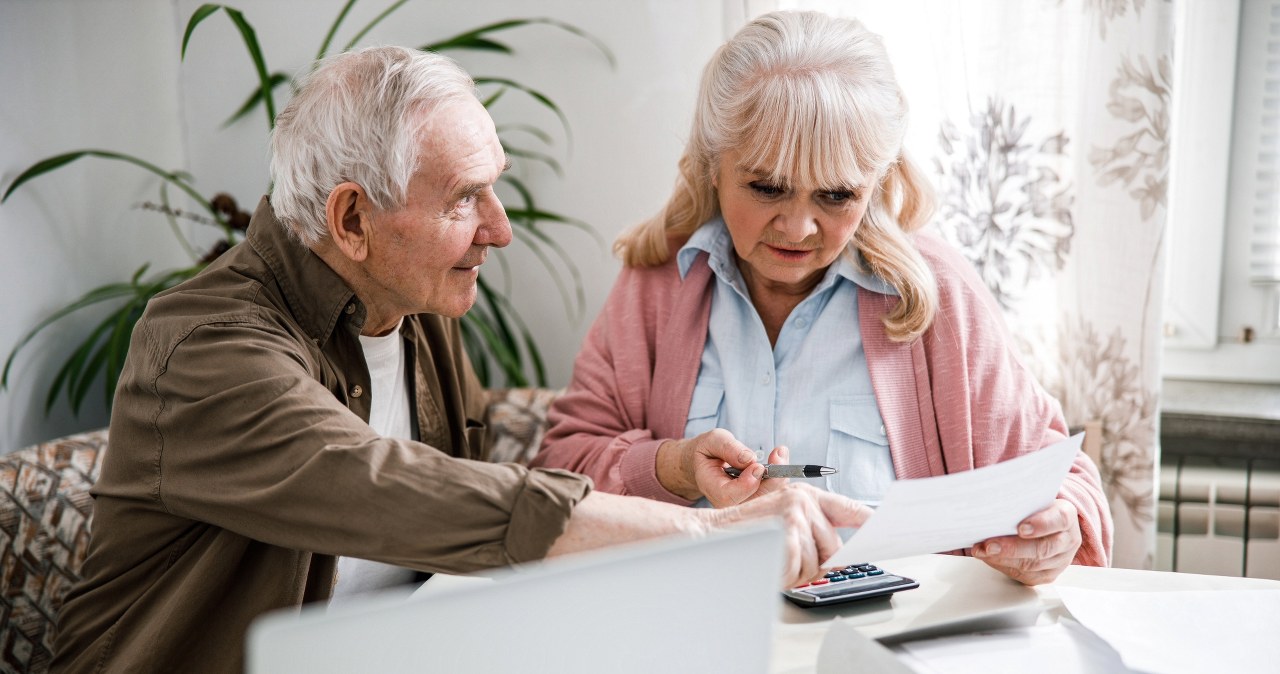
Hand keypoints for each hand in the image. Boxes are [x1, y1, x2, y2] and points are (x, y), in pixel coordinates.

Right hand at [656, 430, 787, 506]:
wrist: (705, 463)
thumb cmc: (708, 451)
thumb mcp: (712, 441)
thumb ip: (728, 448)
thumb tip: (749, 459)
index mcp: (711, 488)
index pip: (729, 496)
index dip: (747, 483)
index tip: (758, 465)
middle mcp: (726, 503)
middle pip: (754, 501)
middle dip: (772, 479)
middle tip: (779, 454)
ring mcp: (741, 504)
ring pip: (768, 497)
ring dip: (779, 476)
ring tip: (779, 454)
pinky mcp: (754, 500)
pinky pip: (772, 493)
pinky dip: (779, 476)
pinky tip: (778, 460)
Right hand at [712, 483, 872, 588]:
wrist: (709, 532)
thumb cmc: (745, 530)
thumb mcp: (779, 516)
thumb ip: (809, 527)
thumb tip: (835, 556)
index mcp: (806, 494)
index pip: (850, 508)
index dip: (871, 522)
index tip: (888, 531)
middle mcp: (804, 500)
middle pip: (833, 548)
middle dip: (816, 564)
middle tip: (791, 563)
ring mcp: (795, 515)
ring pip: (816, 563)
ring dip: (797, 573)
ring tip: (774, 560)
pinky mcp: (785, 532)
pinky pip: (799, 568)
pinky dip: (784, 575)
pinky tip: (769, 564)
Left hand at [972, 499, 1081, 584]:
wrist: (1047, 526)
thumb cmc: (1035, 509)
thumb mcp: (1032, 499)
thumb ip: (1019, 502)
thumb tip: (990, 504)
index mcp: (1066, 516)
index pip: (1060, 519)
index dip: (1041, 524)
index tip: (1021, 528)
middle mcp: (1067, 540)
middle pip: (1043, 548)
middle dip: (1013, 548)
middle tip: (990, 545)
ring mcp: (1060, 560)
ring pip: (1032, 565)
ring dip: (1003, 559)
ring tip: (982, 551)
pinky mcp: (1048, 575)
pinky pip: (1025, 575)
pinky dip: (1003, 566)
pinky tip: (989, 558)